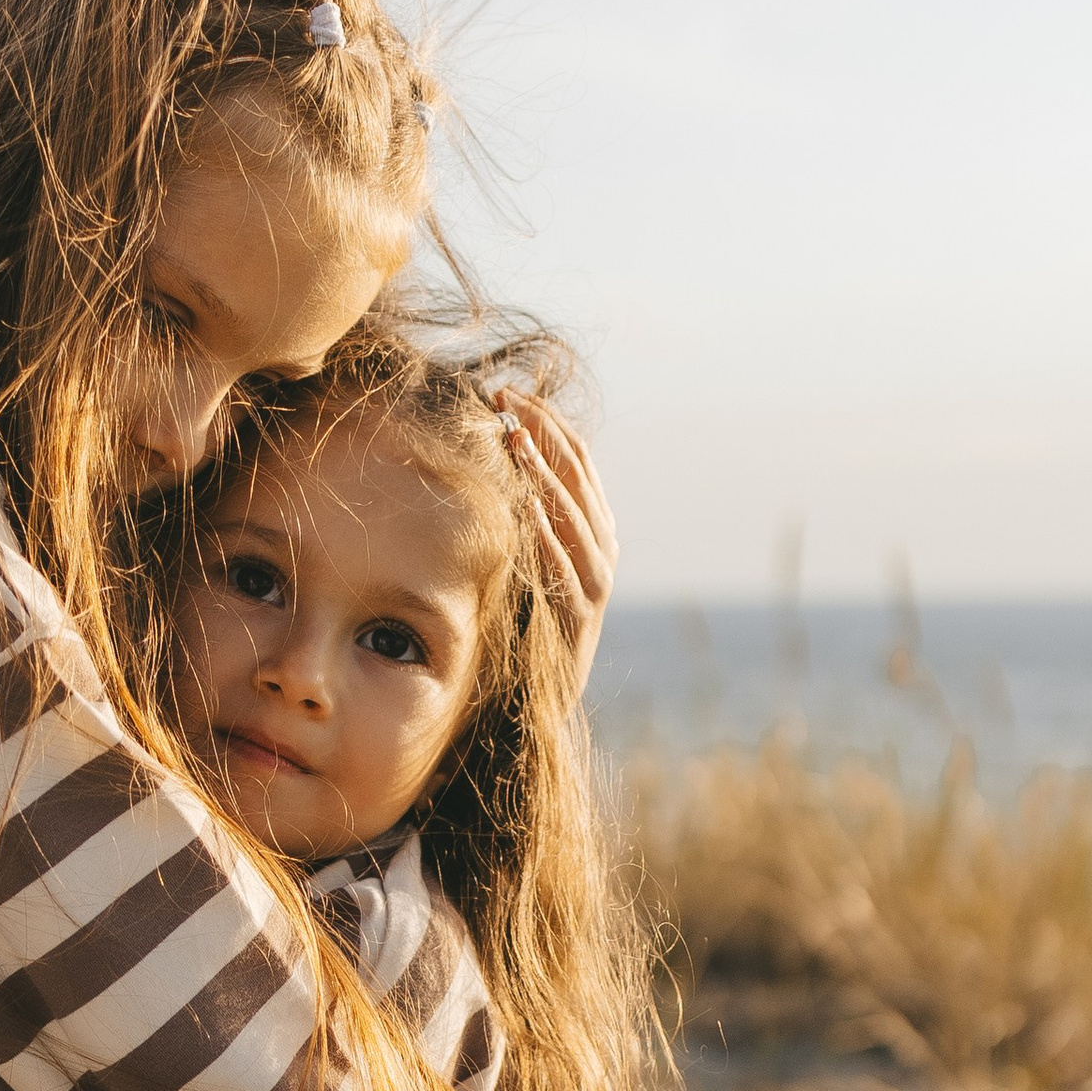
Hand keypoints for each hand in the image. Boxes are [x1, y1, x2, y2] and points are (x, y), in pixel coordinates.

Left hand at [494, 390, 616, 692]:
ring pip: (575, 517)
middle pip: (577, 476)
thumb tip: (489, 460)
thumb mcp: (529, 557)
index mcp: (593, 527)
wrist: (540, 697)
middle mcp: (602, 548)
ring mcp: (595, 582)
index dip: (545, 421)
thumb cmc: (526, 621)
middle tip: (506, 401)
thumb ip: (525, 515)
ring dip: (545, 475)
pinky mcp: (580, 617)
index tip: (509, 393)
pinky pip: (565, 569)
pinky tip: (526, 509)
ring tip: (516, 440)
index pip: (575, 458)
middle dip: (543, 433)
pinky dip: (548, 537)